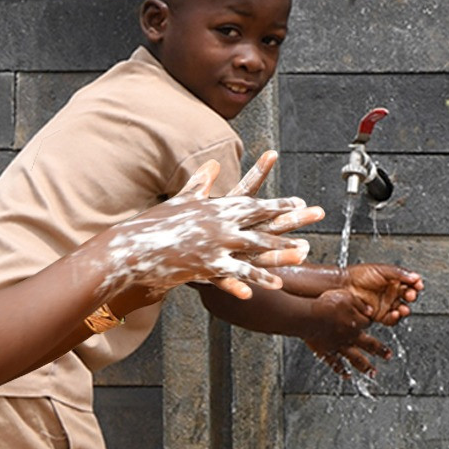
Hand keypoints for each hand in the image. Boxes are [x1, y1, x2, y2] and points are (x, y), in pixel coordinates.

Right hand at [88, 159, 318, 298]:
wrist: (133, 246)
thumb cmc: (157, 224)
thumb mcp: (182, 200)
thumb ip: (201, 182)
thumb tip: (213, 163)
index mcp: (216, 208)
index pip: (254, 202)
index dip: (277, 202)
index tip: (299, 201)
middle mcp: (219, 224)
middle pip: (263, 220)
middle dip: (291, 217)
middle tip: (316, 213)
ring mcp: (213, 244)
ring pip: (255, 248)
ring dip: (281, 250)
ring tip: (303, 253)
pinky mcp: (205, 265)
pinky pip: (236, 274)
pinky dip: (254, 279)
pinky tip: (272, 285)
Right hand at [302, 289, 392, 377]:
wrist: (308, 318)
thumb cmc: (325, 306)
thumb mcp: (346, 297)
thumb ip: (359, 304)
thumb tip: (371, 310)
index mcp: (356, 323)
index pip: (368, 323)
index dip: (369, 322)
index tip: (370, 322)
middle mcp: (350, 337)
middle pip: (369, 345)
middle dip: (380, 350)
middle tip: (388, 356)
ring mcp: (339, 346)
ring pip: (356, 359)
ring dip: (365, 367)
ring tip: (372, 373)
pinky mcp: (326, 352)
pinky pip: (336, 364)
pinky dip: (342, 371)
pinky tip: (347, 376)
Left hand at [341, 263, 423, 325]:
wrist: (344, 286)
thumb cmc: (359, 275)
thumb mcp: (383, 270)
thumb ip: (400, 273)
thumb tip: (415, 276)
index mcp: (393, 279)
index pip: (409, 282)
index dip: (416, 284)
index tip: (418, 285)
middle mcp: (391, 292)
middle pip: (408, 296)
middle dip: (412, 296)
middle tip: (411, 295)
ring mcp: (386, 303)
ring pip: (402, 309)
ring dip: (405, 309)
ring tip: (404, 308)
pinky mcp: (380, 314)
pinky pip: (392, 319)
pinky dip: (395, 318)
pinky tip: (395, 313)